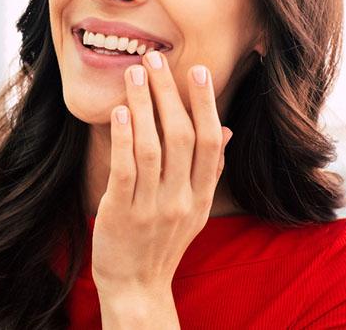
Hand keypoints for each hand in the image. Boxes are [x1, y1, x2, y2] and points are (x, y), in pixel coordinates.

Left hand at [91, 50, 232, 297]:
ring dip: (144, 107)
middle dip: (169, 94)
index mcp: (201, 195)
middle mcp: (181, 199)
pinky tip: (120, 111)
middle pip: (181, 137)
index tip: (196, 70)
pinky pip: (125, 170)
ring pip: (152, 148)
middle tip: (155, 59)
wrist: (137, 286)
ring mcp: (152, 207)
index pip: (210, 142)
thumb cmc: (164, 239)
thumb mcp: (195, 208)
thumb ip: (209, 169)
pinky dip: (123, 138)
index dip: (205, 104)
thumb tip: (225, 130)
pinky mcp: (121, 213)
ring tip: (134, 74)